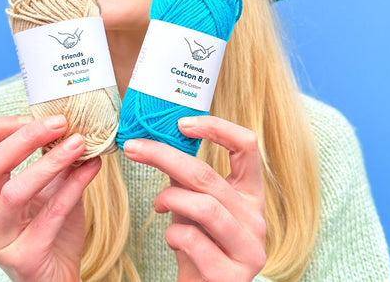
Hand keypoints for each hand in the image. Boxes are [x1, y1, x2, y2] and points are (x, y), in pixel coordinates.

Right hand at [0, 115, 100, 281]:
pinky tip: (93, 168)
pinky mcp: (24, 258)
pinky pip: (50, 215)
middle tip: (60, 122)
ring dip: (50, 161)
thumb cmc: (52, 231)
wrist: (58, 279)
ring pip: (15, 191)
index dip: (1, 128)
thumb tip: (69, 123)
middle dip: (26, 137)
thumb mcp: (49, 188)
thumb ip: (51, 159)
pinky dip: (74, 186)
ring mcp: (0, 240)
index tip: (32, 114)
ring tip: (79, 142)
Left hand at [123, 116, 265, 281]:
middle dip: (164, 157)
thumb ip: (186, 174)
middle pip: (207, 174)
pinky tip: (173, 239)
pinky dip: (172, 235)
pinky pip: (192, 240)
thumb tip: (154, 138)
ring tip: (159, 204)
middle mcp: (255, 217)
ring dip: (170, 199)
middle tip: (134, 147)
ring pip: (203, 206)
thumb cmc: (198, 241)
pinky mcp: (231, 275)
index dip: (216, 128)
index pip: (246, 146)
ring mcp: (248, 248)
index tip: (181, 123)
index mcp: (249, 192)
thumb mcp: (194, 202)